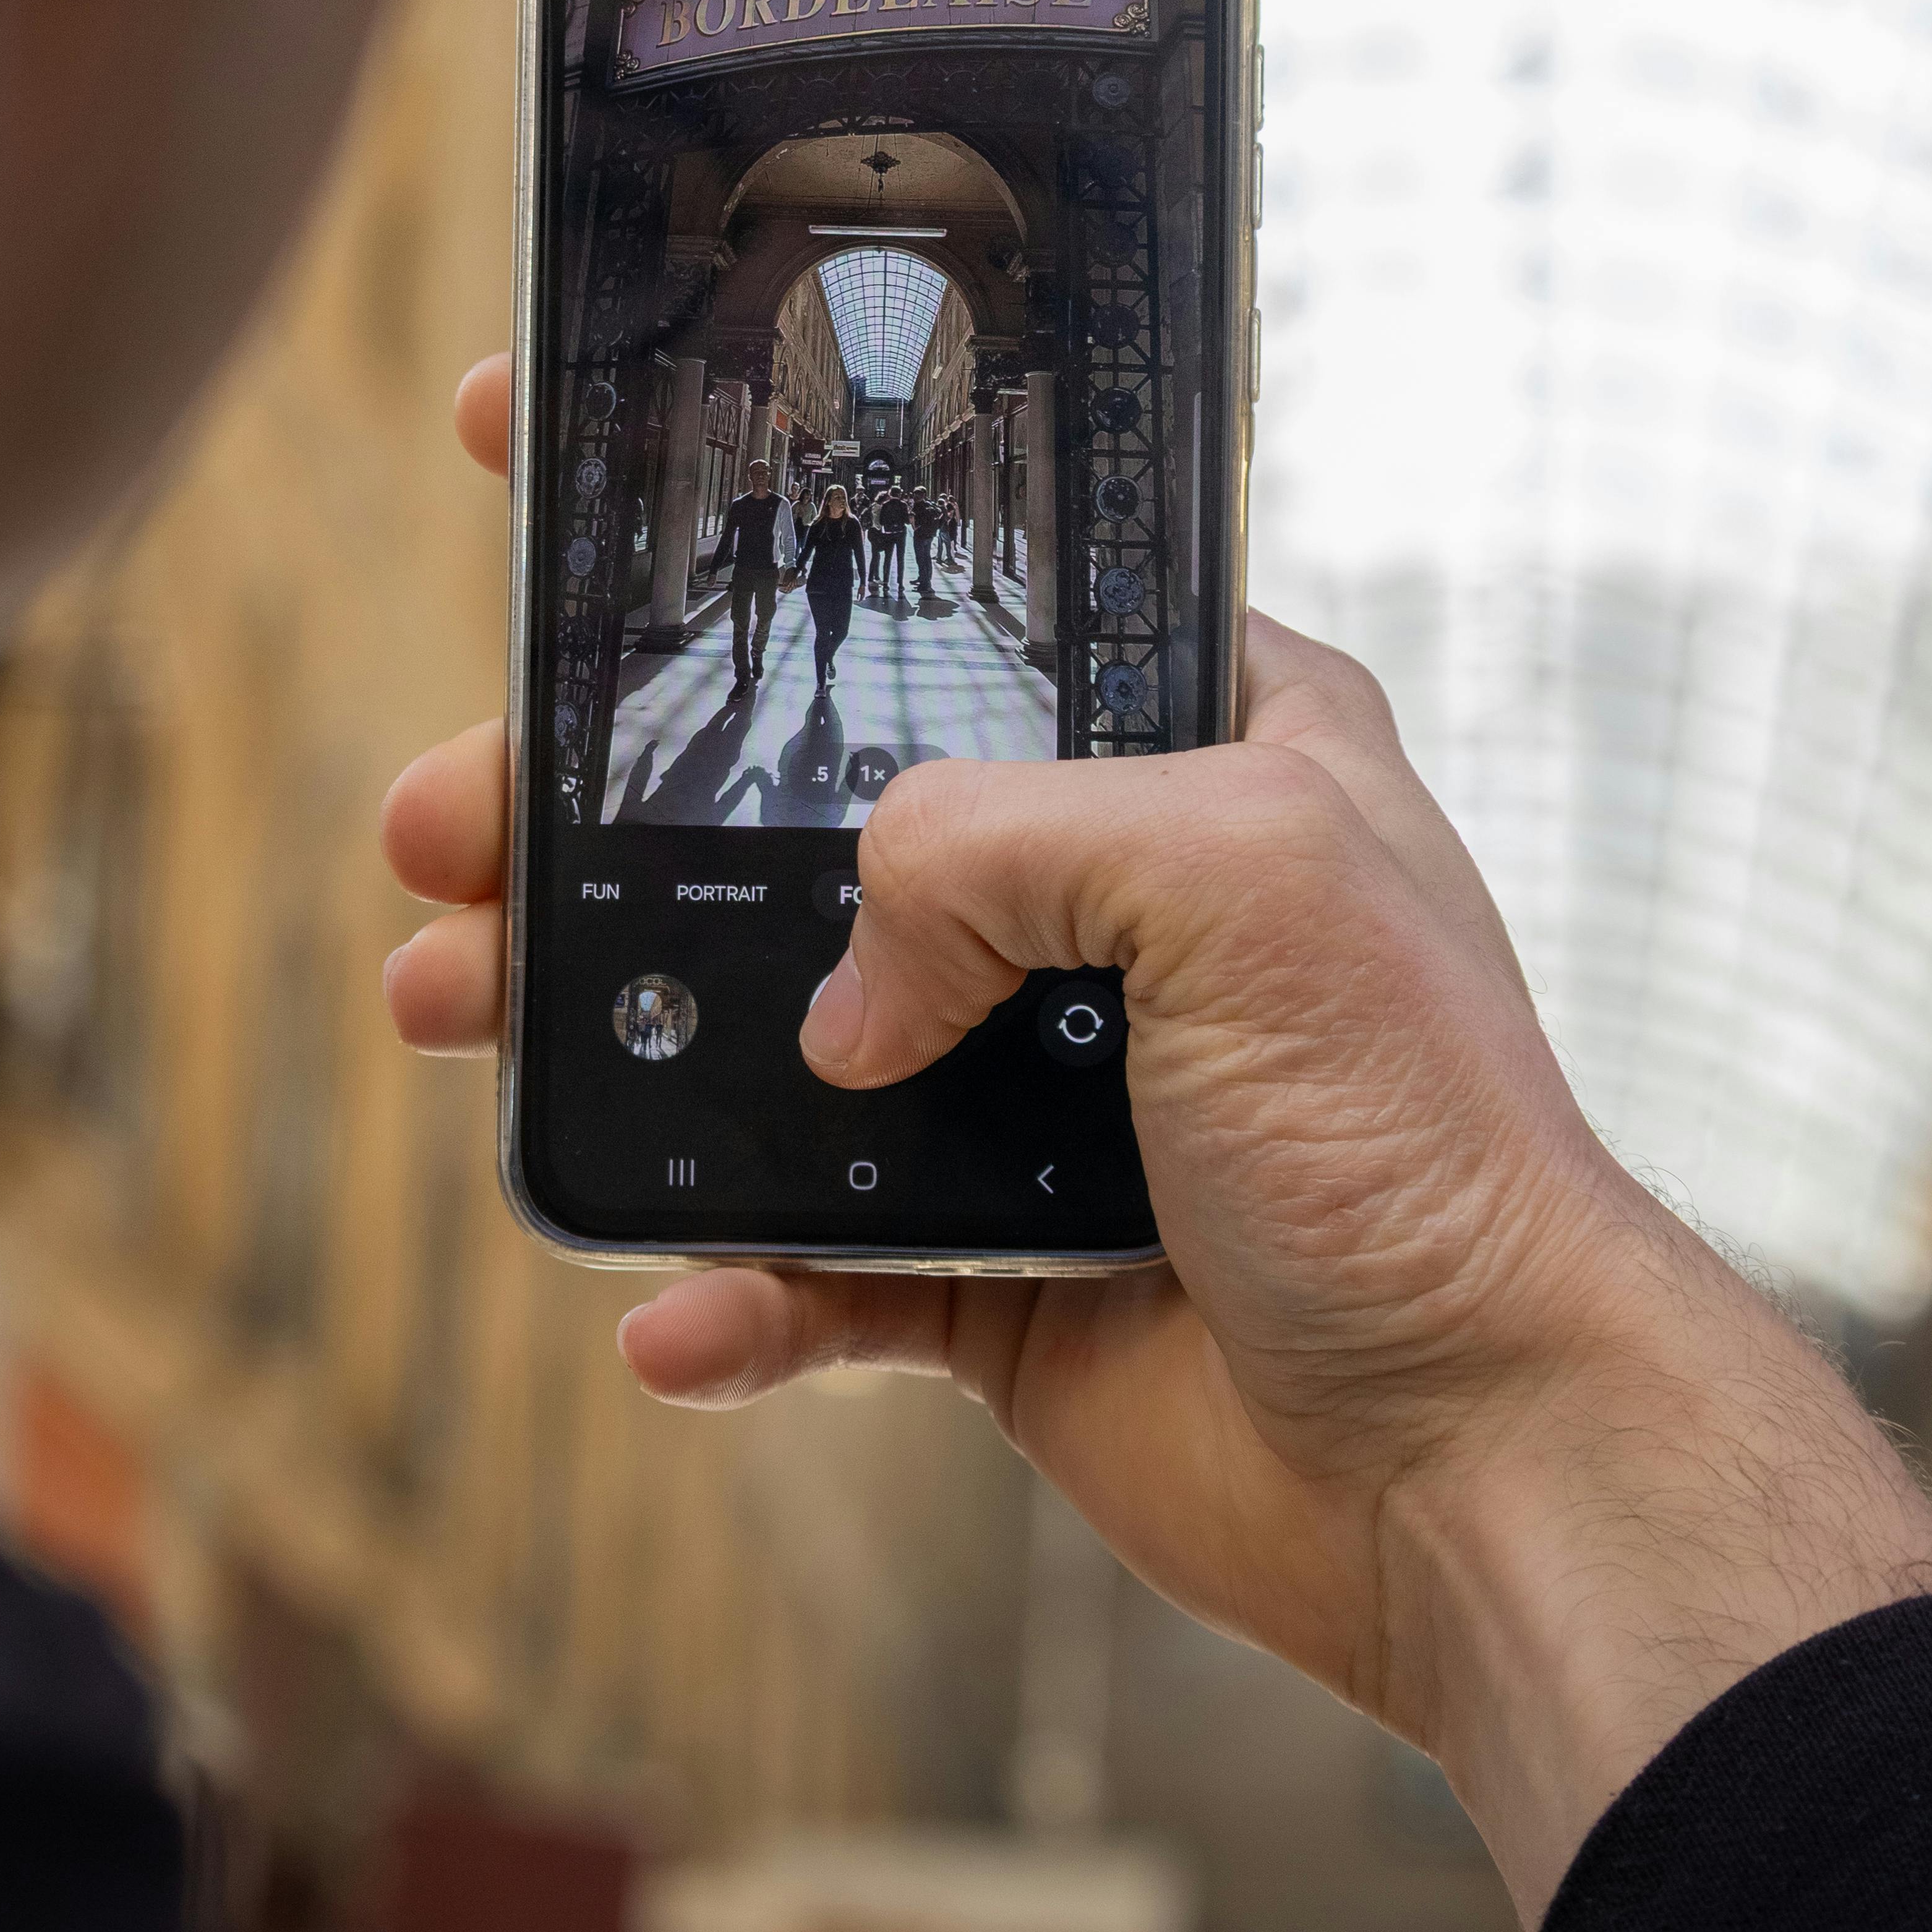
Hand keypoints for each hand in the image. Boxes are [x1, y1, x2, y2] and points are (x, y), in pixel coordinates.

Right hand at [385, 356, 1931, 1927]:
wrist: (1487, 1462)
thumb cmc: (1426, 1140)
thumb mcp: (1243, 870)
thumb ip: (991, 845)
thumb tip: (839, 999)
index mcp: (1190, 747)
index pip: (943, 591)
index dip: (757, 526)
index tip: (556, 469)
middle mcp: (1105, 901)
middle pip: (794, 821)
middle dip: (596, 813)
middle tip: (444, 820)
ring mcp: (1035, 1086)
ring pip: (761, 1031)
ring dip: (600, 1027)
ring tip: (455, 1008)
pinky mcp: (996, 1269)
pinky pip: (811, 1265)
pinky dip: (727, 1285)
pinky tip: (680, 1310)